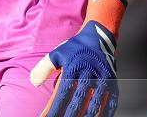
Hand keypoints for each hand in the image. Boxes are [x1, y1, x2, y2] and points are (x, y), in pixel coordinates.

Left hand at [30, 0, 125, 116]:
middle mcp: (89, 75)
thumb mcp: (57, 53)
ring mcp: (103, 81)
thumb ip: (44, 68)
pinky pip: (111, 103)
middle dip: (69, 116)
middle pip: (78, 103)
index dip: (54, 110)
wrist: (100, 37)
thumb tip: (34, 82)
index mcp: (73, 69)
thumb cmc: (75, 48)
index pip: (62, 95)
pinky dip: (105, 113)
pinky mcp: (113, 84)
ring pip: (94, 105)